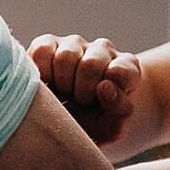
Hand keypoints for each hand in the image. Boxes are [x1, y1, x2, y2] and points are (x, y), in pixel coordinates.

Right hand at [27, 33, 147, 149]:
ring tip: (64, 93)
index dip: (106, 94)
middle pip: (90, 65)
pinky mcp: (48, 42)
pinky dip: (42, 71)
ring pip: (66, 57)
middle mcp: (103, 49)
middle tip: (79, 103)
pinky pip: (42, 51)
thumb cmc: (95, 123)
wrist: (70, 121)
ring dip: (61, 82)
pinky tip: (49, 83)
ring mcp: (75, 43)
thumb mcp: (114, 127)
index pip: (119, 72)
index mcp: (127, 67)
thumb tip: (105, 86)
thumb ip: (119, 109)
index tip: (99, 106)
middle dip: (81, 91)